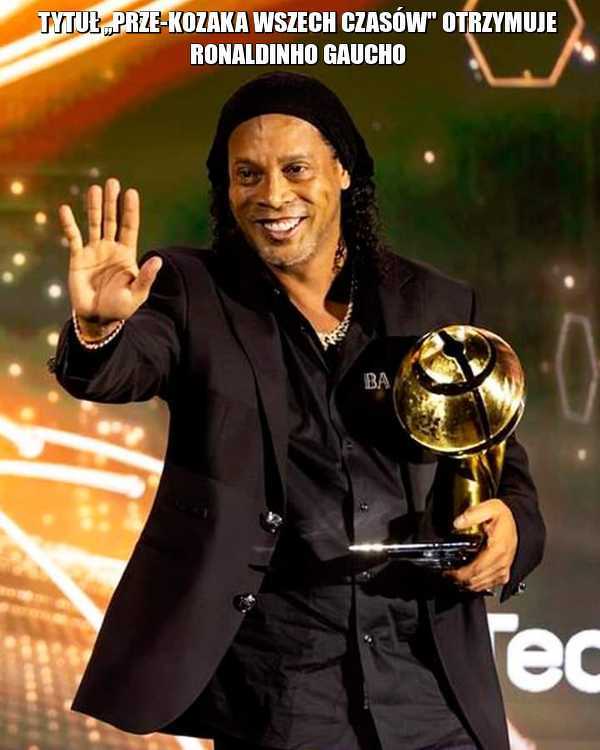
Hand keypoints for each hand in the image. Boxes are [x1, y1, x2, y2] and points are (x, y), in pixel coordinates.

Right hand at [58, 177, 162, 337]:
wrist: (98, 317)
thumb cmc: (120, 308)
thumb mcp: (137, 294)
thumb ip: (146, 277)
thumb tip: (157, 260)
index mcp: (127, 254)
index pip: (130, 227)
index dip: (130, 210)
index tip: (131, 192)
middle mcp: (111, 248)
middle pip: (111, 220)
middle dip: (112, 202)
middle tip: (112, 182)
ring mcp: (94, 251)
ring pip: (93, 224)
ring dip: (93, 207)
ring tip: (94, 188)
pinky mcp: (78, 257)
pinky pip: (73, 237)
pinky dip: (69, 223)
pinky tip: (65, 209)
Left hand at [443, 499, 517, 592]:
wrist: (516, 522)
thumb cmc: (504, 517)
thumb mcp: (490, 508)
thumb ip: (472, 514)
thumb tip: (458, 523)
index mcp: (498, 549)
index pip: (476, 570)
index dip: (460, 574)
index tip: (449, 572)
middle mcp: (502, 562)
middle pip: (478, 580)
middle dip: (460, 580)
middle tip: (447, 575)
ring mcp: (504, 569)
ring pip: (482, 585)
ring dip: (467, 584)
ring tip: (454, 577)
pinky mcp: (504, 573)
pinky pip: (489, 585)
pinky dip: (477, 585)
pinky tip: (468, 580)